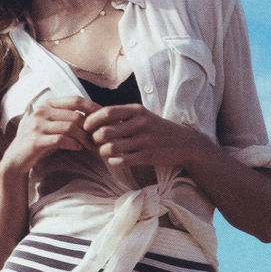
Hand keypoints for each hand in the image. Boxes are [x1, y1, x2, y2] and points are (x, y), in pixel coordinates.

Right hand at [0, 94, 97, 179]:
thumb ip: (68, 119)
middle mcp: (41, 111)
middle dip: (90, 128)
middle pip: (76, 115)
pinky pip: (61, 140)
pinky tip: (78, 148)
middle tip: (99, 139)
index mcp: (47, 104)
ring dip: (84, 138)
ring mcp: (37, 125)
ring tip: (91, 146)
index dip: (93, 108)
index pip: (76, 100)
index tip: (105, 119)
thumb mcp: (52, 126)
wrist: (17, 159)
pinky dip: (73, 144)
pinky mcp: (36, 140)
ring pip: (70, 127)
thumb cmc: (40, 143)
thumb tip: (95, 118)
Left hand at [84, 104, 202, 171]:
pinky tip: (115, 160)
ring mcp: (144, 141)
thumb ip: (122, 116)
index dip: (91, 121)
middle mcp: (140, 123)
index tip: (86, 127)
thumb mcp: (143, 115)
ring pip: (110, 148)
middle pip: (104, 132)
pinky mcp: (147, 156)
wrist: (184, 143)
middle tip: (95, 143)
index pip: (106, 113)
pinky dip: (113, 161)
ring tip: (105, 152)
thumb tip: (94, 117)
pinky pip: (121, 161)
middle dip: (95, 140)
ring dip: (103, 152)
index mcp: (137, 110)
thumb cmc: (157, 129)